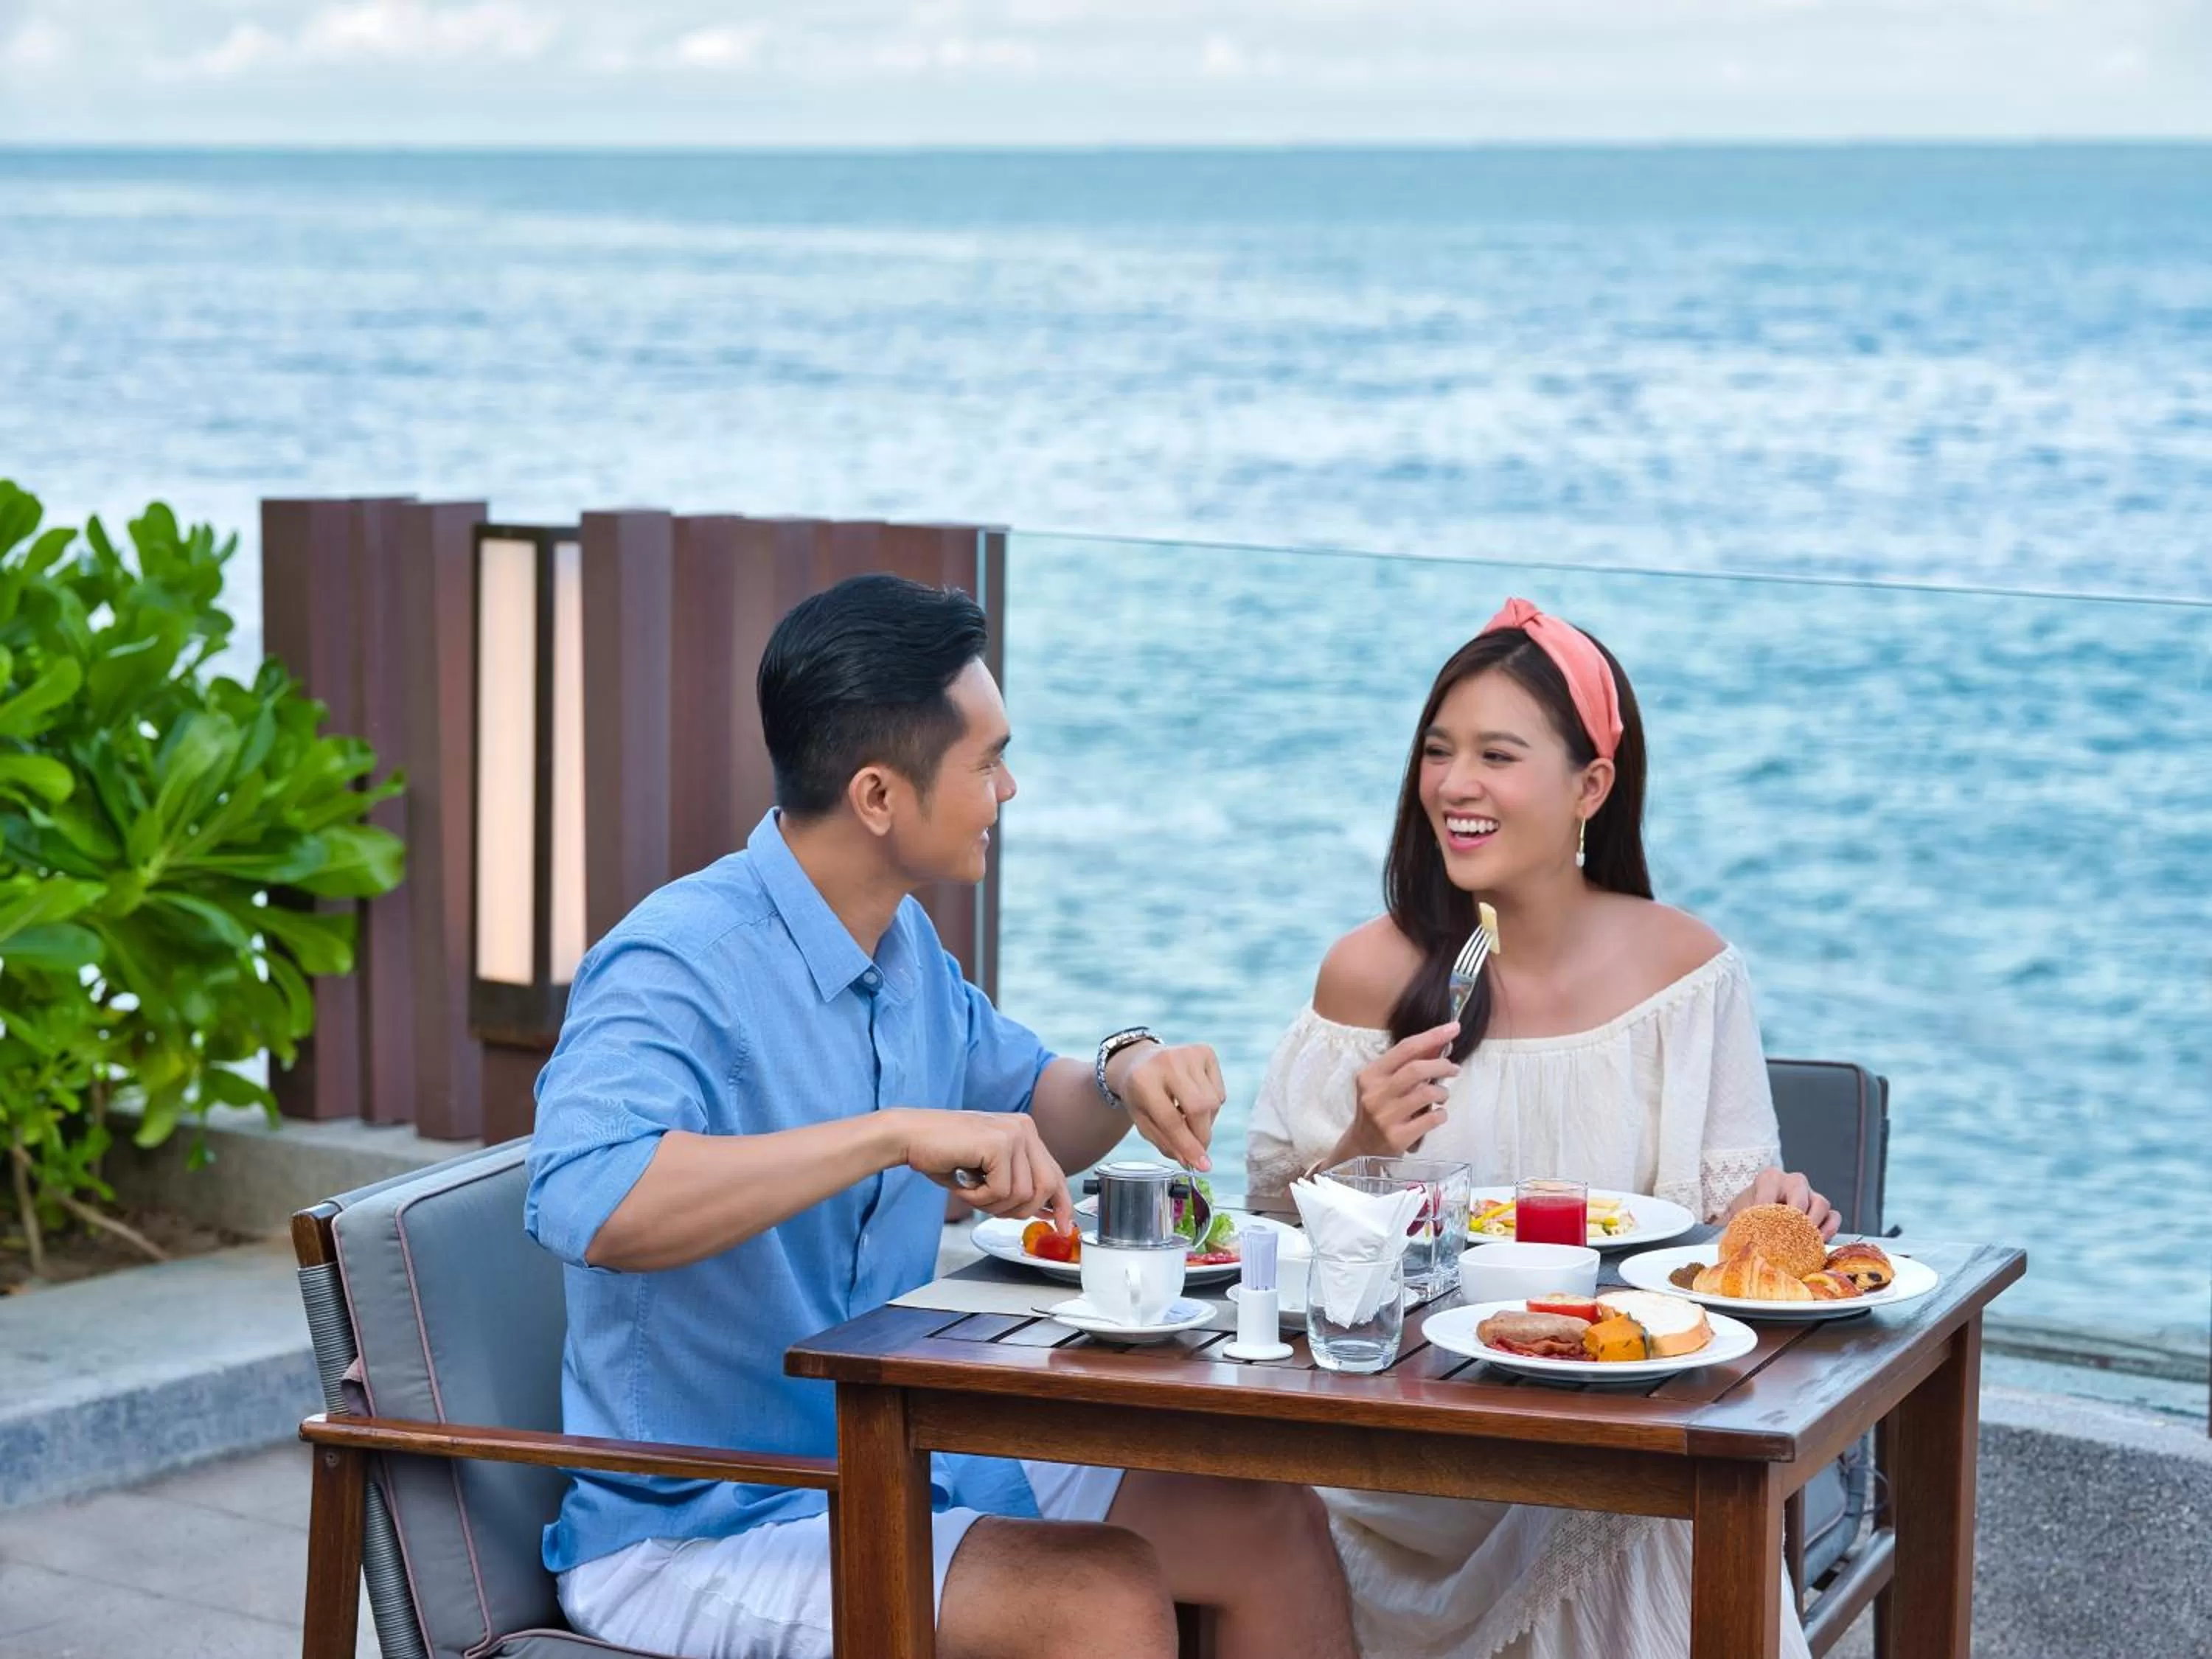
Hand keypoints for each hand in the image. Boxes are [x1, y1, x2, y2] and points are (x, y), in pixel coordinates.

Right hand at [894, 1108, 1073, 1225]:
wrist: (909, 1136)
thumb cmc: (942, 1153)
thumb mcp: (988, 1171)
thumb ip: (1017, 1184)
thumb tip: (1045, 1210)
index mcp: (1024, 1131)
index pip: (1055, 1173)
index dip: (1062, 1204)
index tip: (1064, 1227)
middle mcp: (1024, 1128)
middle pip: (1046, 1186)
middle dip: (1022, 1210)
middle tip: (993, 1209)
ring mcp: (1013, 1133)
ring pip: (1023, 1193)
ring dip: (994, 1204)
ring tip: (971, 1191)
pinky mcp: (998, 1143)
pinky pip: (1002, 1190)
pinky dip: (980, 1198)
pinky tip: (964, 1185)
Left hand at [1118, 1043, 1226, 1171]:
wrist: (1140, 1062)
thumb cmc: (1141, 1096)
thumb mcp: (1143, 1121)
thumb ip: (1166, 1143)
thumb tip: (1193, 1162)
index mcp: (1143, 1080)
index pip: (1171, 1119)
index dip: (1188, 1145)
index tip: (1202, 1165)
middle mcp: (1167, 1062)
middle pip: (1198, 1108)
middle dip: (1202, 1135)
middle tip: (1199, 1148)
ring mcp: (1188, 1053)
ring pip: (1213, 1102)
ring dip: (1205, 1120)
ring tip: (1187, 1117)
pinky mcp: (1205, 1051)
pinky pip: (1220, 1092)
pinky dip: (1211, 1105)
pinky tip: (1193, 1099)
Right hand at [1334, 1021, 1461, 1161]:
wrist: (1363, 1147)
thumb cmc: (1379, 1108)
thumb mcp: (1385, 1084)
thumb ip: (1409, 1065)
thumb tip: (1440, 1044)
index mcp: (1370, 1075)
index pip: (1405, 1048)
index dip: (1432, 1036)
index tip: (1454, 1028)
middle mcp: (1375, 1094)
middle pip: (1417, 1069)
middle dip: (1442, 1065)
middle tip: (1454, 1068)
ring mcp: (1385, 1117)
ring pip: (1426, 1093)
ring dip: (1442, 1092)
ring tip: (1442, 1096)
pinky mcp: (1397, 1137)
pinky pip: (1431, 1119)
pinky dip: (1441, 1114)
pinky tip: (1437, 1114)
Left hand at [1723, 1167, 1840, 1239]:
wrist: (1756, 1212)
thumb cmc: (1749, 1210)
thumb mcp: (1741, 1212)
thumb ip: (1744, 1223)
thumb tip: (1744, 1243)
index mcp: (1769, 1178)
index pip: (1770, 1193)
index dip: (1767, 1216)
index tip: (1763, 1232)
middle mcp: (1793, 1181)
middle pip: (1800, 1198)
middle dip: (1795, 1221)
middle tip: (1788, 1239)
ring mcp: (1810, 1194)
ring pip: (1821, 1204)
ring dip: (1813, 1227)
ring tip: (1804, 1244)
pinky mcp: (1823, 1209)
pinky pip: (1833, 1217)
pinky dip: (1829, 1230)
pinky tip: (1817, 1243)